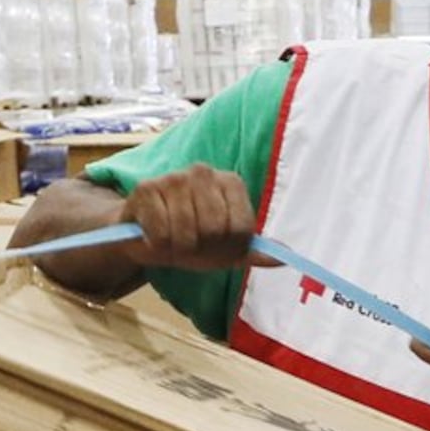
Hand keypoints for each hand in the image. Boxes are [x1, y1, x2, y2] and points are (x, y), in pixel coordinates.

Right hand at [118, 164, 266, 270]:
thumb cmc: (190, 239)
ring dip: (177, 249)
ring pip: (186, 234)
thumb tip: (285, 258)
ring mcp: (174, 177)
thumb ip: (253, 252)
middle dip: (201, 249)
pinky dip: (157, 245)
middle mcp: (203, 172)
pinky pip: (160, 234)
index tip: (215, 247)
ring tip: (172, 241)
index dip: (228, 249)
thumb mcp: (225, 249)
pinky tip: (153, 235)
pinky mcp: (146, 189)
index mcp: (230, 182)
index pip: (241, 230)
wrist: (145, 236)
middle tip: (190, 246)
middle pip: (215, 230)